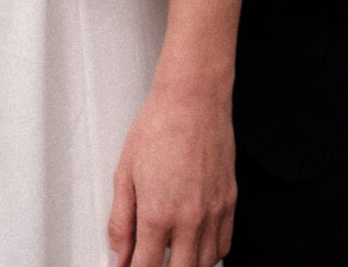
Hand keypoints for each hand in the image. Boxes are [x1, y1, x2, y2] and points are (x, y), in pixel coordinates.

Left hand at [108, 83, 235, 266]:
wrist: (193, 98)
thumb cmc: (159, 125)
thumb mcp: (125, 173)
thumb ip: (120, 220)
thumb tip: (117, 253)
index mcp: (158, 214)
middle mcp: (189, 219)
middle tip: (149, 260)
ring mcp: (213, 212)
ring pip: (204, 264)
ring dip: (186, 265)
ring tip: (171, 254)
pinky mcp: (230, 202)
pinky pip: (224, 245)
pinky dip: (210, 253)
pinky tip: (197, 244)